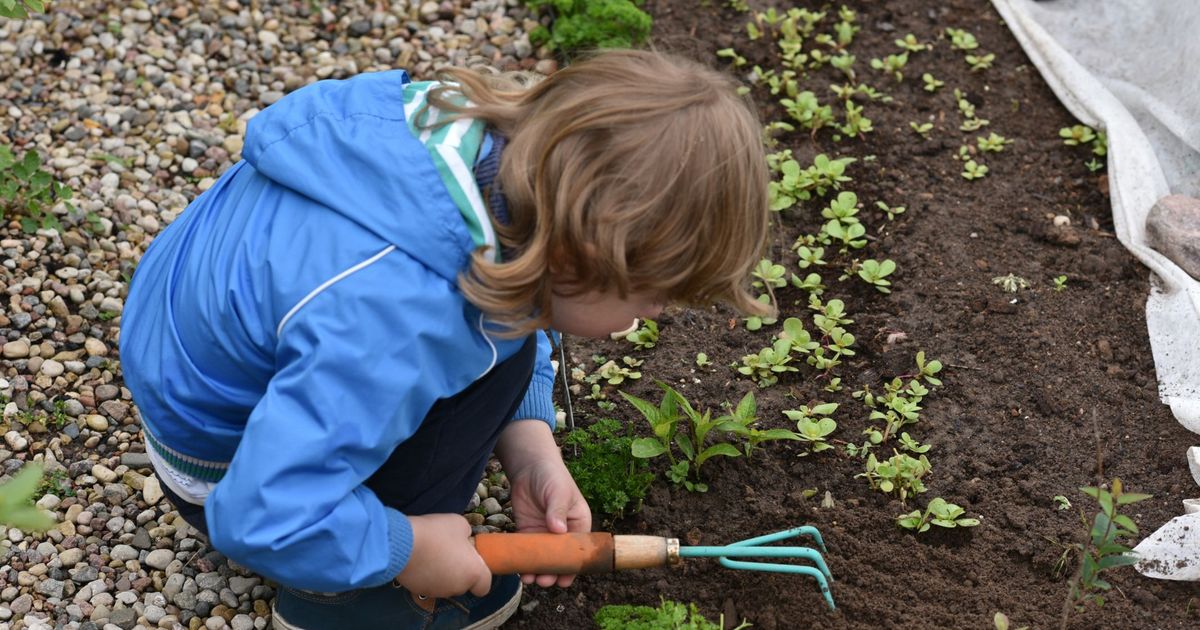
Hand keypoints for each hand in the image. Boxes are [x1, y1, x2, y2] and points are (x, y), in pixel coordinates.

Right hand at [394, 513, 491, 597]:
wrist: (403, 543)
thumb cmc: (437, 532)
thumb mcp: (459, 524)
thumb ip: (466, 536)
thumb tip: (463, 542)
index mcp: (473, 573)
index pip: (484, 587)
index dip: (479, 577)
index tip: (471, 563)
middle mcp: (457, 587)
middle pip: (463, 584)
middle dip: (458, 571)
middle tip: (449, 553)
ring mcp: (437, 591)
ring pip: (445, 585)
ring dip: (442, 574)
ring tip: (431, 555)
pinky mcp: (419, 591)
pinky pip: (427, 584)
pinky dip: (426, 576)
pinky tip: (419, 561)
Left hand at [507, 456, 591, 587]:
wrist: (529, 466)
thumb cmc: (552, 476)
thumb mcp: (559, 492)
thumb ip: (557, 510)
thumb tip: (558, 530)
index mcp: (578, 525)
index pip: (577, 551)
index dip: (571, 568)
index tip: (563, 581)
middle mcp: (563, 533)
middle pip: (559, 559)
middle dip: (552, 572)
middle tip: (543, 581)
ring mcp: (544, 534)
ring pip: (542, 559)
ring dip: (537, 570)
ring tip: (529, 579)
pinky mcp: (528, 532)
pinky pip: (527, 551)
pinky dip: (523, 561)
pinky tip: (519, 570)